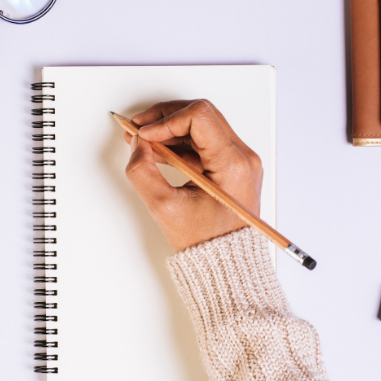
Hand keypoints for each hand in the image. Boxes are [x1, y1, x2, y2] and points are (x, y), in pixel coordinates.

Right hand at [124, 99, 262, 251]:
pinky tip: (157, 151)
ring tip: (143, 141)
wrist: (227, 266)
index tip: (144, 135)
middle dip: (164, 118)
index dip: (165, 120)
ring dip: (169, 129)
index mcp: (233, 164)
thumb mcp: (165, 208)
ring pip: (201, 126)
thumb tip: (137, 145)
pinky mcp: (231, 167)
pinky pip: (204, 142)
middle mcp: (242, 157)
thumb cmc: (206, 244)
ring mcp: (239, 161)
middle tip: (137, 129)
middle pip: (200, 115)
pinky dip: (179, 142)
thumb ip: (143, 172)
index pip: (199, 117)